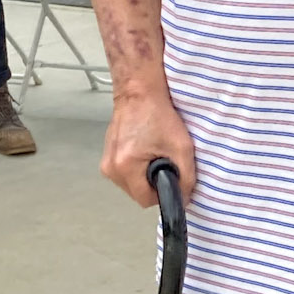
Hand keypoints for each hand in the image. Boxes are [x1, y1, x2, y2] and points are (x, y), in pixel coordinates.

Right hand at [101, 87, 196, 208]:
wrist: (139, 93)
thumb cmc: (158, 114)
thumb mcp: (182, 148)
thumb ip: (186, 178)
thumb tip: (184, 198)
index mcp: (126, 167)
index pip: (146, 201)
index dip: (163, 193)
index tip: (172, 178)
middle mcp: (111, 167)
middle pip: (138, 194)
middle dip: (154, 183)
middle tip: (165, 160)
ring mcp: (107, 161)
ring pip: (132, 184)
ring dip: (146, 175)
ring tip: (155, 152)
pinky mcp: (108, 155)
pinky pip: (126, 172)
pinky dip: (139, 166)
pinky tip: (146, 149)